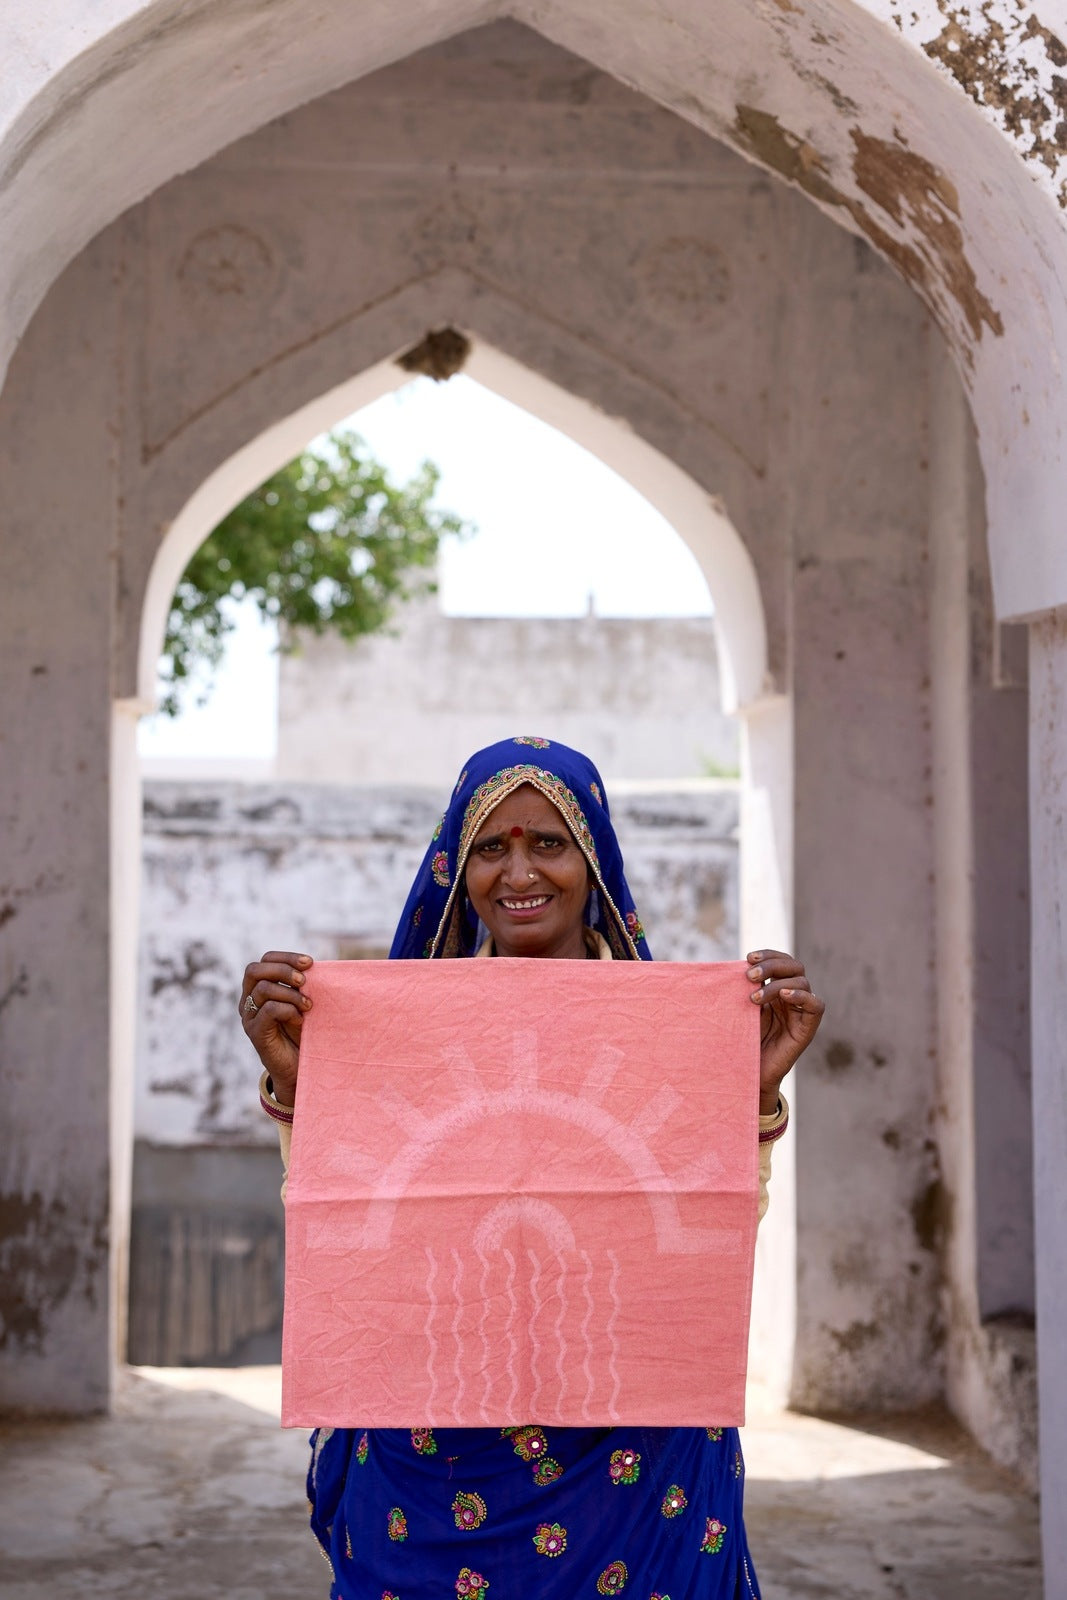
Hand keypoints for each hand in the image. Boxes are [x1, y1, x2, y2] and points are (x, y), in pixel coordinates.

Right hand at [239, 950, 313, 1106]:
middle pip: (255, 970)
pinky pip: (269, 1010)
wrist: (300, 1067)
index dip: (286, 957)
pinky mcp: (255, 1032)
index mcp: (259, 988)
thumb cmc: (303, 1032)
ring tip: (308, 1006)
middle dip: (283, 970)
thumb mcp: (303, 1002)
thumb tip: (313, 966)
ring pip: (264, 989)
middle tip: (304, 981)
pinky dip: (289, 1010)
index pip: (265, 960)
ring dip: (291, 994)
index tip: (309, 963)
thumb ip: (302, 984)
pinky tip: (300, 1020)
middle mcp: (248, 1000)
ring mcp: (249, 1016)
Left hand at [746, 949, 823, 1114]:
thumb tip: (739, 965)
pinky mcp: (808, 1027)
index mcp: (776, 988)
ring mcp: (801, 1011)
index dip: (768, 955)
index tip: (748, 957)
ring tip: (754, 998)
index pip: (781, 960)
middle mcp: (791, 996)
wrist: (747, 1072)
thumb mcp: (742, 1009)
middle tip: (750, 975)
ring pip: (802, 982)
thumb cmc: (742, 1040)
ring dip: (777, 984)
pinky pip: (816, 1005)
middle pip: (794, 966)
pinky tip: (784, 995)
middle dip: (772, 965)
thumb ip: (746, 988)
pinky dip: (802, 996)